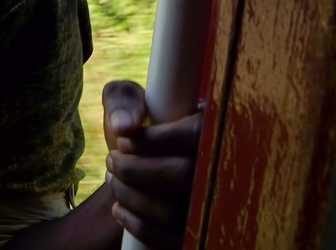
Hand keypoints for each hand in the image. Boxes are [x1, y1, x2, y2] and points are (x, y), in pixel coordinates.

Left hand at [103, 80, 202, 247]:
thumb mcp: (127, 106)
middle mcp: (222, 168)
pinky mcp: (200, 232)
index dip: (155, 140)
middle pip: (186, 175)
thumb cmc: (137, 135)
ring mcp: (215, 206)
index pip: (197, 133)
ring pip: (176, 212)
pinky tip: (120, 209)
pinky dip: (138, 224)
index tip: (123, 141)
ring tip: (113, 180)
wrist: (138, 179)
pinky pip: (172, 240)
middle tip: (113, 160)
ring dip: (131, 196)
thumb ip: (122, 100)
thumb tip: (126, 126)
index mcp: (211, 128)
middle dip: (135, 170)